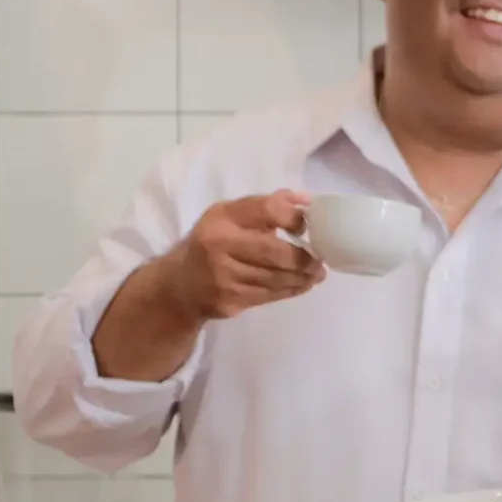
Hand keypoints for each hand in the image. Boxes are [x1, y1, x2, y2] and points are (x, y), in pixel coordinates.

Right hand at [159, 190, 325, 319]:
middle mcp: (219, 245)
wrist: (181, 284)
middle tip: (320, 261)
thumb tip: (306, 200)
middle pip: (274, 252)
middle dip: (304, 258)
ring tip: (316, 274)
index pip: (266, 210)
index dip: (293, 218)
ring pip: (275, 278)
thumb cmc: (213, 242)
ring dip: (302, 277)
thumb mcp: (231, 216)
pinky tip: (301, 285)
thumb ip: (267, 205)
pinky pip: (269, 296)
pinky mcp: (229, 301)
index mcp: (222, 218)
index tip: (306, 226)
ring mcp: (223, 276)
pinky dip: (290, 290)